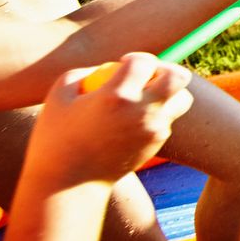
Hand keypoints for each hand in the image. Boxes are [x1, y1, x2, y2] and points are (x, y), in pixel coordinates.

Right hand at [25, 55, 193, 186]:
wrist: (69, 183)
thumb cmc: (56, 136)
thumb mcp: (60, 94)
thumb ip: (85, 72)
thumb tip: (109, 65)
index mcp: (116, 96)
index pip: (145, 62)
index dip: (137, 58)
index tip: (124, 63)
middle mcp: (142, 111)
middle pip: (180, 78)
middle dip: (167, 69)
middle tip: (149, 74)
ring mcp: (153, 129)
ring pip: (183, 99)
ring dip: (170, 92)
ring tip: (146, 95)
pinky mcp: (157, 144)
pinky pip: (169, 119)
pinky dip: (159, 112)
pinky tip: (135, 117)